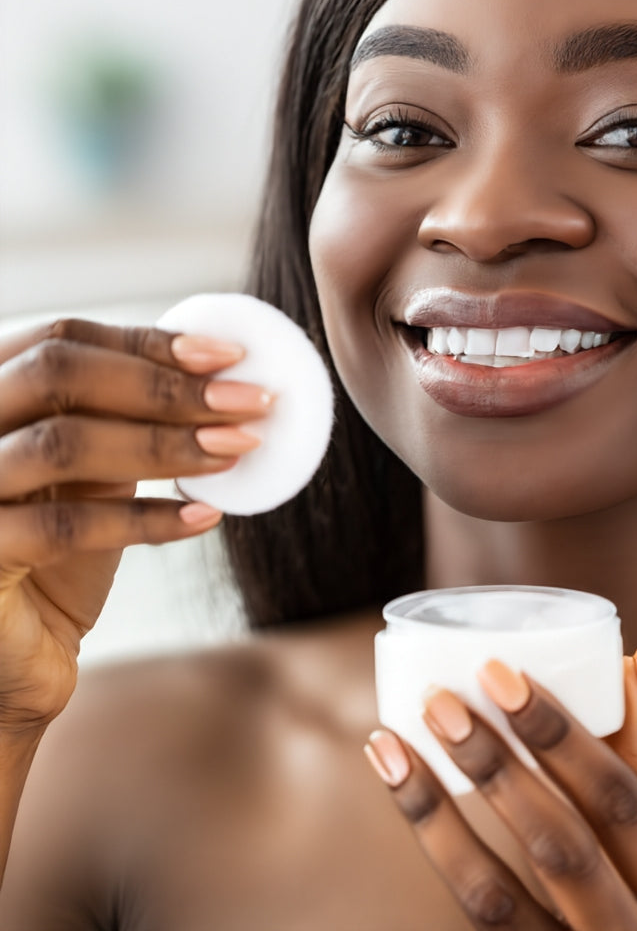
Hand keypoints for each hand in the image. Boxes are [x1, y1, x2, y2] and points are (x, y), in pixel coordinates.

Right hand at [0, 317, 269, 734]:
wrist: (11, 658)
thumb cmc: (56, 558)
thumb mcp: (91, 475)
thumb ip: (126, 422)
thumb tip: (222, 377)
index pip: (63, 340)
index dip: (149, 342)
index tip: (230, 355)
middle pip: (58, 373)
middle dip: (166, 386)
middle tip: (249, 402)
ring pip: (62, 443)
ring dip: (165, 443)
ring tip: (238, 449)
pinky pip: (66, 528)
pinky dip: (147, 518)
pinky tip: (205, 517)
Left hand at [364, 648, 636, 928]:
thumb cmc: (628, 902)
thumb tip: (634, 659)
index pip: (622, 804)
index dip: (564, 738)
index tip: (505, 674)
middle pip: (561, 847)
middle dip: (498, 766)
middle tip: (441, 698)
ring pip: (494, 894)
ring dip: (438, 808)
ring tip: (393, 741)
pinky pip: (466, 909)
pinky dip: (427, 841)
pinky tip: (396, 779)